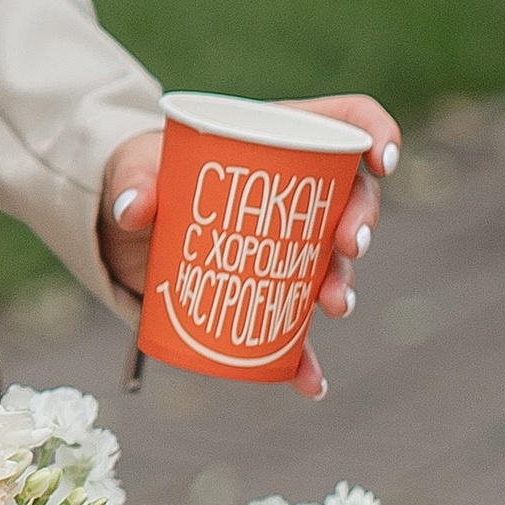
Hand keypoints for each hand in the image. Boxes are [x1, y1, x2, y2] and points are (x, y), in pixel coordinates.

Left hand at [98, 93, 400, 397]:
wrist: (123, 227)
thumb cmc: (141, 175)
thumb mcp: (134, 168)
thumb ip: (131, 179)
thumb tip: (133, 210)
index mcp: (279, 137)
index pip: (345, 121)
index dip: (375, 132)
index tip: (382, 160)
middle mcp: (298, 190)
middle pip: (353, 195)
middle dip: (363, 220)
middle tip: (351, 245)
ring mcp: (290, 243)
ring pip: (334, 262)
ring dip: (344, 283)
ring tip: (334, 304)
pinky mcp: (268, 289)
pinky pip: (296, 327)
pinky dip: (305, 358)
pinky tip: (310, 382)